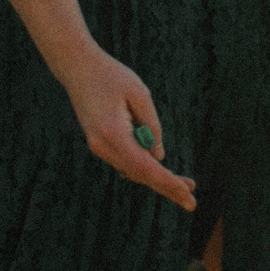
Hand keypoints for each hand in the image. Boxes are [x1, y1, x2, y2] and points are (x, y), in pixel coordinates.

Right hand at [57, 50, 197, 210]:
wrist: (77, 67)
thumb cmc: (111, 76)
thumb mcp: (140, 94)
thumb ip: (151, 125)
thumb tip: (158, 157)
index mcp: (113, 134)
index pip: (144, 167)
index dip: (167, 182)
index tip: (187, 194)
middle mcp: (103, 146)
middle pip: (139, 175)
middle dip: (167, 187)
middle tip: (192, 202)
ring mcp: (98, 147)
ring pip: (133, 170)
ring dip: (158, 178)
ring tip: (186, 183)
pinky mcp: (99, 144)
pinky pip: (127, 161)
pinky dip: (145, 168)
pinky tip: (163, 173)